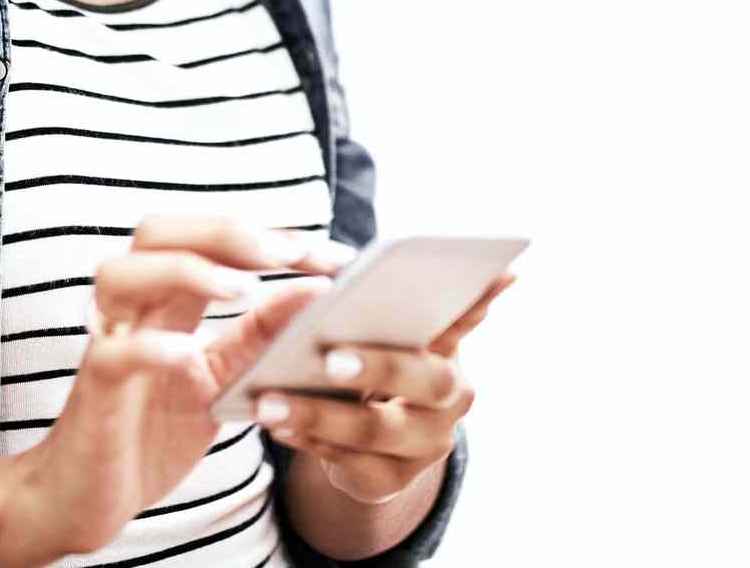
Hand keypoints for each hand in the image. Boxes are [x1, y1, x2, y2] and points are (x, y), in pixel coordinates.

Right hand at [15, 215, 354, 556]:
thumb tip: (318, 289)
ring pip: (121, 274)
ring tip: (241, 290)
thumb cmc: (153, 433)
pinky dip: (151, 346)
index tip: (333, 255)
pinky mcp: (95, 390)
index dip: (270, 235)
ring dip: (184, 271)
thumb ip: (262, 335)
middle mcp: (132, 309)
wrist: (89, 499)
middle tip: (285, 254)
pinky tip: (189, 353)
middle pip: (157, 232)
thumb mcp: (223, 380)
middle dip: (224, 233)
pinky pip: (114, 354)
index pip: (209, 239)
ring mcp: (108, 344)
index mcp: (165, 301)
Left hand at [255, 270, 514, 504]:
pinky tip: (280, 428)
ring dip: (320, 415)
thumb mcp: (386, 331)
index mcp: (448, 345)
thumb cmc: (371, 363)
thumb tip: (478, 268)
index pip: (466, 315)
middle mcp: (451, 396)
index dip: (476, 300)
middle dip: (377, 366)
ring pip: (376, 430)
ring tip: (271, 403)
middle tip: (330, 357)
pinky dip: (311, 444)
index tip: (476, 275)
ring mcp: (426, 444)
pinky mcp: (392, 481)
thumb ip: (402, 299)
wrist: (363, 443)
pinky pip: (350, 465)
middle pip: (425, 379)